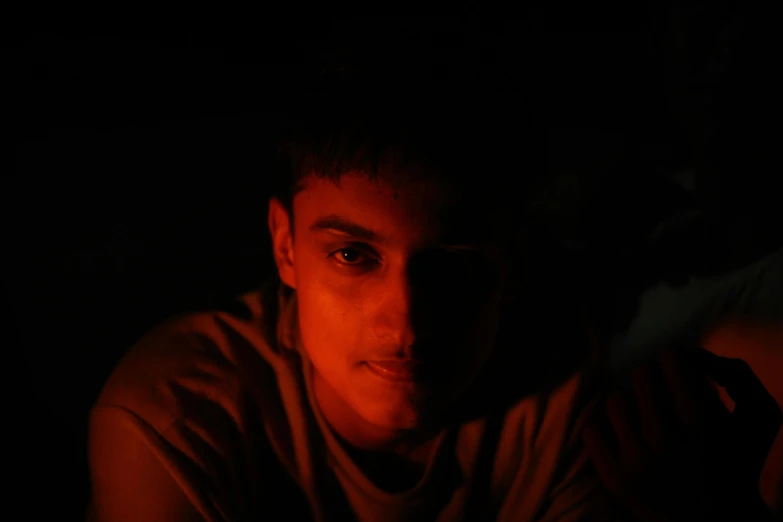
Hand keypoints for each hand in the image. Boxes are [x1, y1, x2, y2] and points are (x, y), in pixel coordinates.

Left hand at [582, 348, 780, 521]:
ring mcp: (635, 460)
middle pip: (640, 375)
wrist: (705, 521)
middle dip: (648, 377)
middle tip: (650, 389)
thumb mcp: (737, 425)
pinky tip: (617, 433)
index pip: (672, 362)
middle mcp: (663, 440)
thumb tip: (688, 356)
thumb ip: (719, 387)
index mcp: (698, 425)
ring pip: (615, 399)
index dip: (671, 358)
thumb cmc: (724, 467)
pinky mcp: (614, 477)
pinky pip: (591, 430)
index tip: (670, 363)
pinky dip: (603, 427)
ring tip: (634, 415)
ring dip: (626, 403)